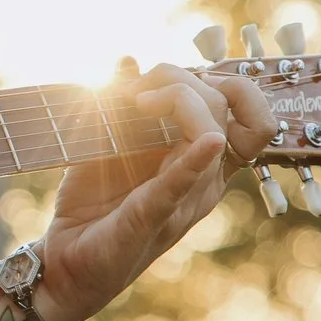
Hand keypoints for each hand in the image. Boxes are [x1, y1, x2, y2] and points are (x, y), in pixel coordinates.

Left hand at [33, 60, 277, 320]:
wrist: (65, 259)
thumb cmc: (94, 202)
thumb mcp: (109, 144)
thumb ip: (122, 104)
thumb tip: (128, 60)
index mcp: (201, 162)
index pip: (255, 118)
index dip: (233, 86)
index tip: (179, 79)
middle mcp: (202, 179)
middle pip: (226, 109)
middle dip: (182, 79)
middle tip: (136, 89)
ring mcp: (181, 199)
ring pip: (212, 135)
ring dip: (177, 101)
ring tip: (134, 102)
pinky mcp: (150, 218)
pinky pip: (180, 186)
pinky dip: (193, 161)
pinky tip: (209, 143)